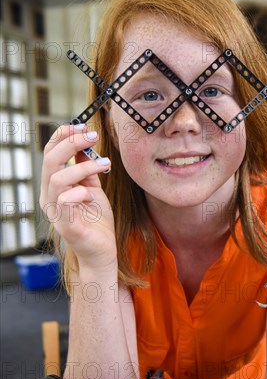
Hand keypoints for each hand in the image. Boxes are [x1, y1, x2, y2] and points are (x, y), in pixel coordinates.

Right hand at [39, 124, 116, 269]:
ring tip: (104, 164)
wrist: (102, 252)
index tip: (83, 126)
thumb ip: (86, 169)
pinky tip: (93, 195)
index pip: (50, 153)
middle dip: (72, 143)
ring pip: (57, 178)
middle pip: (50, 160)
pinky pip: (65, 200)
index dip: (63, 136)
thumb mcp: (93, 189)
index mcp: (53, 185)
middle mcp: (49, 196)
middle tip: (93, 136)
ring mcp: (55, 211)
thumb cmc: (96, 221)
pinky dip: (80, 192)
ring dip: (83, 166)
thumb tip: (86, 145)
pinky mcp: (65, 225)